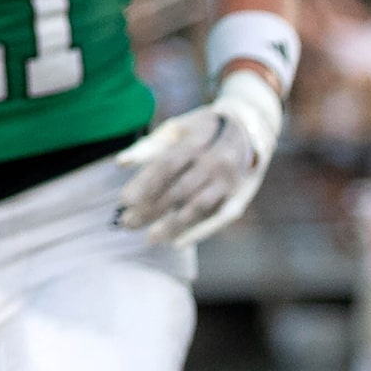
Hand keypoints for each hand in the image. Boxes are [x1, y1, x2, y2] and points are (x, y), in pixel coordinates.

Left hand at [116, 70, 282, 246]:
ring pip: (199, 207)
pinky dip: (198, 232)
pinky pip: (219, 218)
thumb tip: (120, 164)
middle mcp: (216, 161)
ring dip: (173, 225)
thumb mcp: (176, 129)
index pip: (167, 166)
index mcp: (198, 141)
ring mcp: (230, 181)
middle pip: (180, 190)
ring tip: (149, 239)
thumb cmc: (201, 129)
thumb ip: (148, 147)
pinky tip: (176, 243)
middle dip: (152, 209)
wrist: (249, 127)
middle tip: (126, 223)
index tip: (124, 201)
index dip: (145, 184)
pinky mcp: (239, 195)